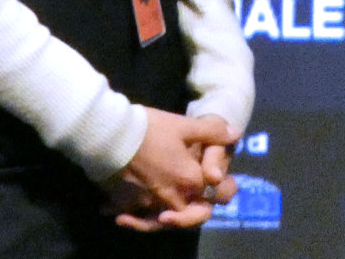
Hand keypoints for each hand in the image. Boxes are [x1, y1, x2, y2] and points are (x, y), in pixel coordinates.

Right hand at [103, 108, 238, 231]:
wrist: (108, 134)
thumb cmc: (149, 129)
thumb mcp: (183, 125)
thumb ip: (212, 132)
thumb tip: (236, 133)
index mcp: (188, 179)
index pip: (214, 194)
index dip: (222, 189)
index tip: (222, 182)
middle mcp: (170, 197)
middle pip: (191, 213)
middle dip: (197, 208)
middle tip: (199, 198)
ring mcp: (147, 204)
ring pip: (163, 219)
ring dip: (168, 216)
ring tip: (165, 211)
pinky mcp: (126, 204)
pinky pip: (137, 217)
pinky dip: (137, 218)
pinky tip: (132, 211)